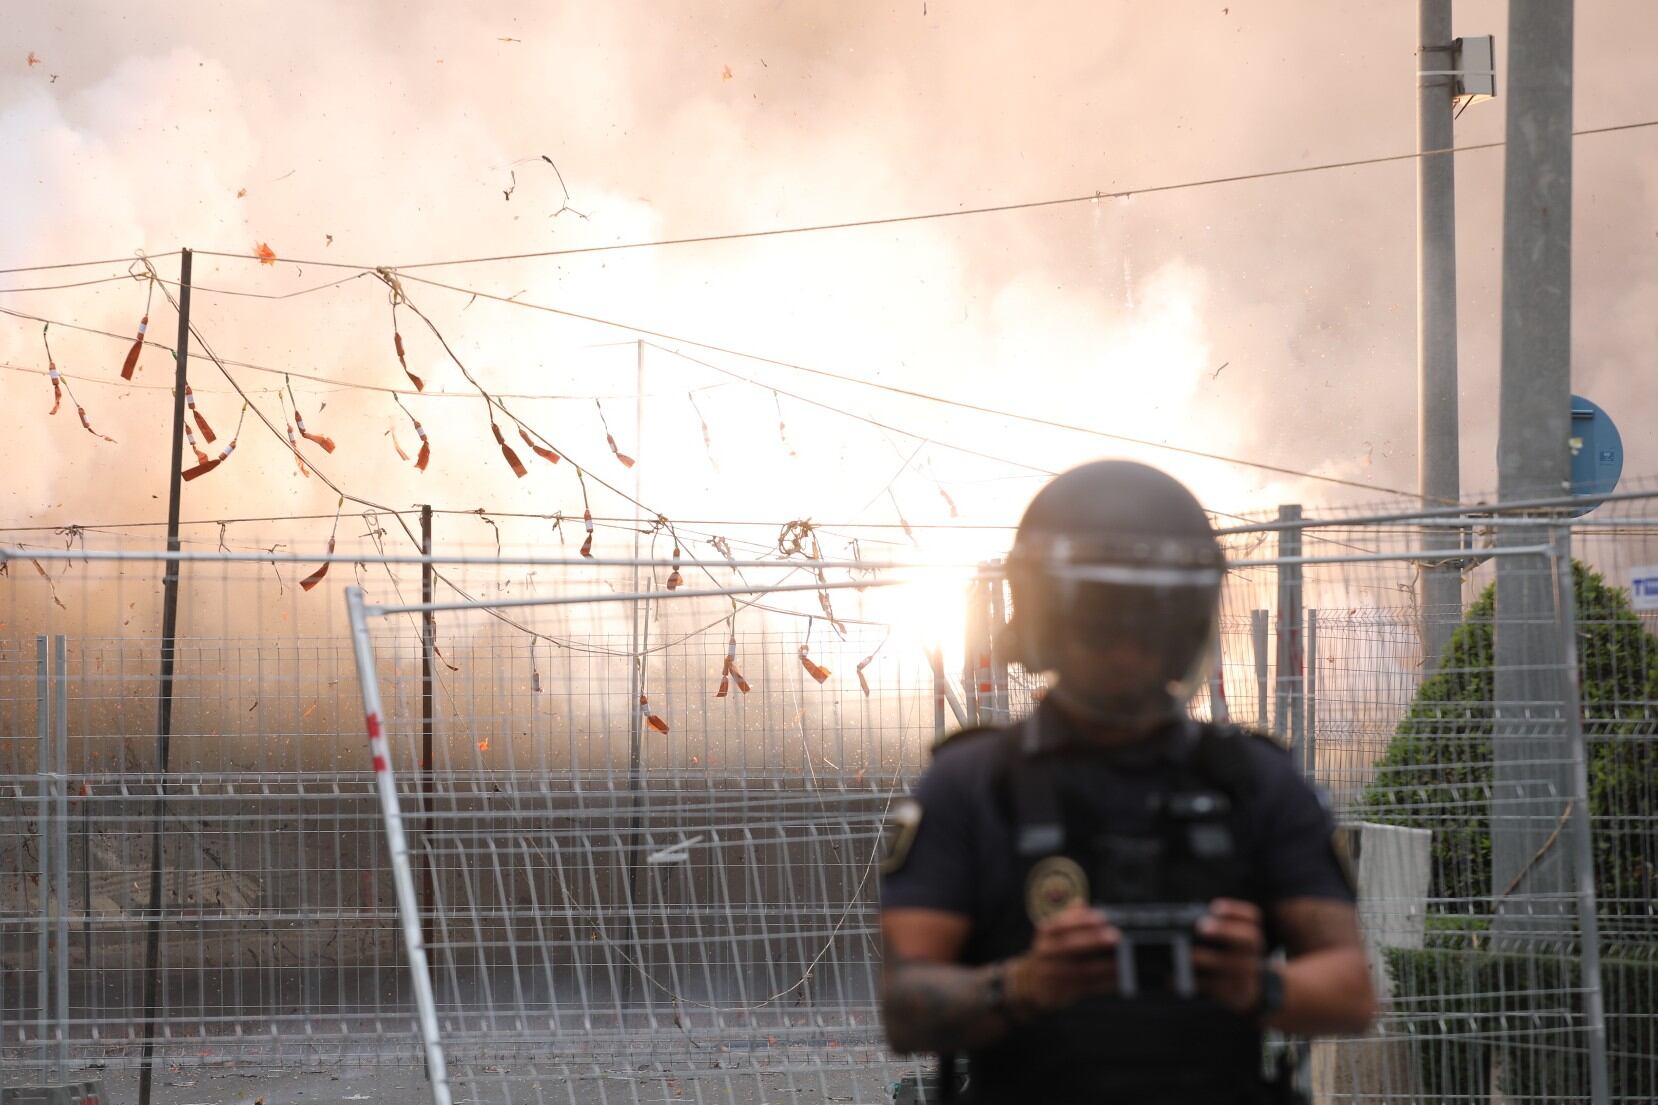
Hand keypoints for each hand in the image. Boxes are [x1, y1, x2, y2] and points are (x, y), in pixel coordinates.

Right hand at [1005, 903, 1118, 1014]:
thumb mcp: (1053, 932)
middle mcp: (1046, 952)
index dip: (1081, 921)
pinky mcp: (1061, 993)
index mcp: (1046, 933)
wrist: (1030, 982)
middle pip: (1070, 946)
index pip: (1061, 924)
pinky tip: (1119, 979)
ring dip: (1105, 966)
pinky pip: (1087, 988)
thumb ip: (1069, 918)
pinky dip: (1104, 984)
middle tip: (1117, 937)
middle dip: (1094, 941)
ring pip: (1082, 970)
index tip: (1102, 917)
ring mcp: (1052, 974)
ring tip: (1124, 961)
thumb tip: (1082, 903)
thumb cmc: (1051, 952)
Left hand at [1193, 898, 1266, 1014]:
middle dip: (1225, 930)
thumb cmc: (1229, 958)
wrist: (1249, 993)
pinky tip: (1178, 978)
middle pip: (1249, 938)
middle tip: (1201, 927)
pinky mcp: (1236, 994)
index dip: (1235, 910)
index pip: (1252, 916)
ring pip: (1234, 965)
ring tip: (1188, 954)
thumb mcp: (1228, 943)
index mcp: (1249, 935)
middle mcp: (1253, 952)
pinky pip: (1217, 988)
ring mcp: (1248, 974)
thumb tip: (1184, 921)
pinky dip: (1197, 982)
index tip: (1214, 907)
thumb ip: (1211, 931)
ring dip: (1208, 958)